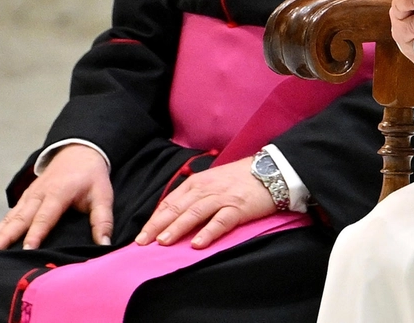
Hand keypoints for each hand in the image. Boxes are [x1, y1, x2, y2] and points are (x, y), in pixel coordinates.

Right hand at [0, 143, 112, 250]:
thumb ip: (103, 219)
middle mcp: (39, 195)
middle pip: (20, 219)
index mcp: (58, 193)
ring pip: (10, 218)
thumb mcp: (103, 194)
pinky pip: (9, 215)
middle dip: (6, 237)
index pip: (45, 217)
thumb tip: (104, 243)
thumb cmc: (92, 176)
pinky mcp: (24, 199)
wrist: (78, 152)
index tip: (26, 251)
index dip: (35, 234)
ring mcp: (29, 196)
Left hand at [135, 159, 276, 249]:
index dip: (154, 219)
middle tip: (142, 242)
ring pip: (194, 213)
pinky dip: (208, 232)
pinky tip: (197, 244)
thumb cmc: (241, 178)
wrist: (272, 169)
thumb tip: (174, 215)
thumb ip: (195, 195)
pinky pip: (220, 221)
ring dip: (177, 227)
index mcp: (197, 182)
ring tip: (163, 242)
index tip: (141, 235)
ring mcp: (222, 197)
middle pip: (177, 208)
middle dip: (158, 225)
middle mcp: (206, 189)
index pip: (170, 202)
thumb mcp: (213, 181)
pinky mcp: (238, 207)